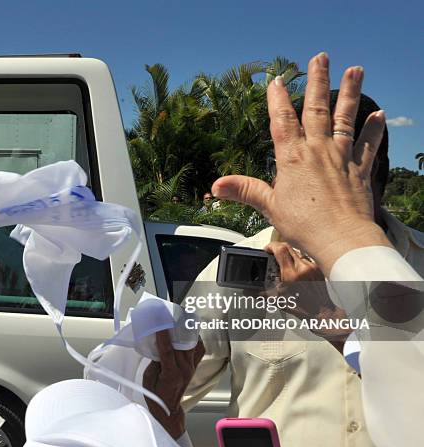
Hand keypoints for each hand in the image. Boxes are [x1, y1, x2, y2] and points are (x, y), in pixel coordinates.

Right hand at [143, 330, 204, 438]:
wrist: (168, 408)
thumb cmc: (156, 396)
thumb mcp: (148, 379)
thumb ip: (154, 362)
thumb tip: (157, 347)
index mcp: (171, 374)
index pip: (168, 350)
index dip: (163, 335)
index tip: (160, 323)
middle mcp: (184, 369)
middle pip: (182, 344)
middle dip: (175, 329)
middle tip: (169, 316)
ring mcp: (191, 368)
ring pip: (192, 345)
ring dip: (185, 332)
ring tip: (179, 320)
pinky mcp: (194, 367)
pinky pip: (198, 350)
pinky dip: (195, 340)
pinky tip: (189, 332)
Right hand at [212, 53, 391, 275]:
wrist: (341, 239)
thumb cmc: (304, 224)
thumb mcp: (269, 206)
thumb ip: (245, 190)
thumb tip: (216, 185)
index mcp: (292, 158)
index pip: (282, 120)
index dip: (277, 98)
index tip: (276, 79)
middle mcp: (317, 150)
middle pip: (316, 109)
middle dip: (317, 82)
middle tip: (320, 58)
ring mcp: (341, 157)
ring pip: (345, 118)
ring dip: (351, 93)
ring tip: (355, 70)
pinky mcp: (359, 169)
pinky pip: (367, 145)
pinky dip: (373, 130)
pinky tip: (379, 115)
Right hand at [265, 241, 348, 340]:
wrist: (322, 312)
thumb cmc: (304, 308)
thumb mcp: (279, 301)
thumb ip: (262, 294)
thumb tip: (249, 292)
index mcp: (292, 275)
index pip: (280, 249)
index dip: (271, 246)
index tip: (267, 249)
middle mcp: (303, 268)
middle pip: (288, 247)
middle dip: (278, 248)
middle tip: (272, 254)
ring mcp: (312, 267)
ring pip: (296, 251)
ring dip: (287, 254)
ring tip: (283, 264)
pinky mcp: (317, 268)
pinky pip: (304, 258)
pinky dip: (297, 260)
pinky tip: (294, 269)